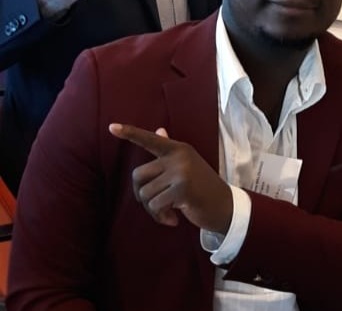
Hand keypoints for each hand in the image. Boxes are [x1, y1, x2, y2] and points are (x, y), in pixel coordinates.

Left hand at [110, 123, 232, 232]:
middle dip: (142, 194)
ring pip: (144, 194)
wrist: (224, 206)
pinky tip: (172, 220)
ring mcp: (181, 172)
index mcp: (179, 149)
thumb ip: (170, 152)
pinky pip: (154, 206)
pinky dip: (160, 217)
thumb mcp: (188, 165)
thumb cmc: (202, 187)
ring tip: (169, 212)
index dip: (130, 133)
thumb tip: (158, 132)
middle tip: (157, 204)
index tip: (111, 127)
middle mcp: (179, 157)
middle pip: (138, 175)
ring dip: (153, 209)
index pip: (150, 139)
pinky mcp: (182, 189)